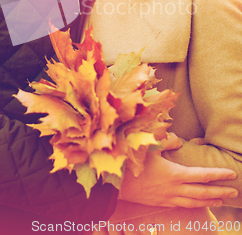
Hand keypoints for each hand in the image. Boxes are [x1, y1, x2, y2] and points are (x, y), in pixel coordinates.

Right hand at [119, 135, 237, 207]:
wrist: (115, 183)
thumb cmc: (131, 161)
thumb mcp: (149, 145)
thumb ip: (166, 140)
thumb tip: (179, 139)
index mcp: (174, 174)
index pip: (202, 175)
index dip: (218, 175)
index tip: (231, 174)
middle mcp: (174, 189)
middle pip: (202, 192)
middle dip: (220, 191)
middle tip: (234, 191)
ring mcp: (168, 198)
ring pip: (194, 202)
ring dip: (209, 201)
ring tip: (221, 200)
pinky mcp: (160, 202)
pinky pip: (182, 205)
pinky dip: (194, 205)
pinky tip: (197, 204)